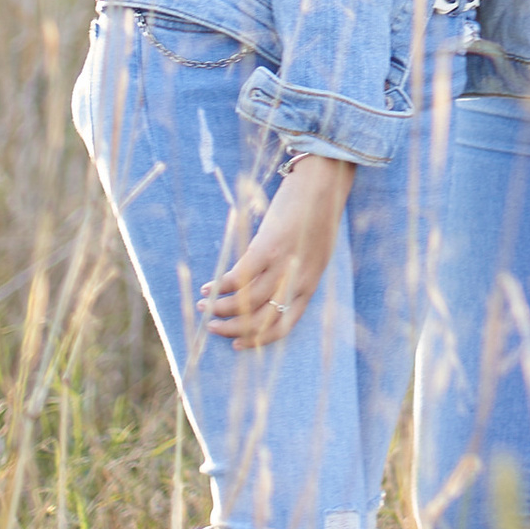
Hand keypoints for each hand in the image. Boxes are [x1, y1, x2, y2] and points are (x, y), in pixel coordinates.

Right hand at [202, 152, 354, 350]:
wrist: (324, 183)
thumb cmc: (316, 215)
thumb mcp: (311, 252)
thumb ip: (292, 272)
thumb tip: (264, 288)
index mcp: (310, 284)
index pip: (284, 325)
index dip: (258, 339)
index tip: (237, 345)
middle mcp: (298, 280)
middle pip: (261, 319)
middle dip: (233, 329)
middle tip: (212, 327)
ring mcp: (283, 265)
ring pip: (247, 301)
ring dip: (222, 308)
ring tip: (205, 306)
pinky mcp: (268, 247)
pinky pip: (239, 277)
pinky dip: (221, 286)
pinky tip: (209, 287)